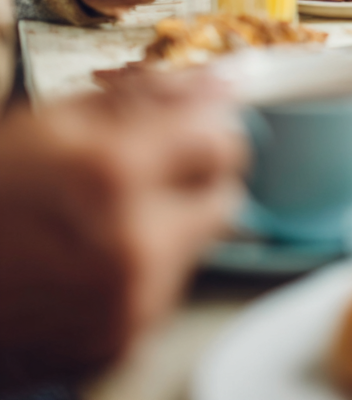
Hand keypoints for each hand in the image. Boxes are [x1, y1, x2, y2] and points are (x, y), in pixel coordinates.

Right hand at [0, 72, 245, 388]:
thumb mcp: (55, 123)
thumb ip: (148, 99)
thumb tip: (218, 83)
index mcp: (114, 175)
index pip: (222, 140)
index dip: (207, 127)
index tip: (194, 124)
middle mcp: (133, 245)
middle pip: (224, 195)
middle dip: (196, 177)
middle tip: (148, 172)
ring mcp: (131, 302)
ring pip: (198, 243)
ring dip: (171, 224)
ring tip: (106, 220)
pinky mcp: (123, 341)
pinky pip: (168, 287)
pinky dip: (146, 269)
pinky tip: (94, 259)